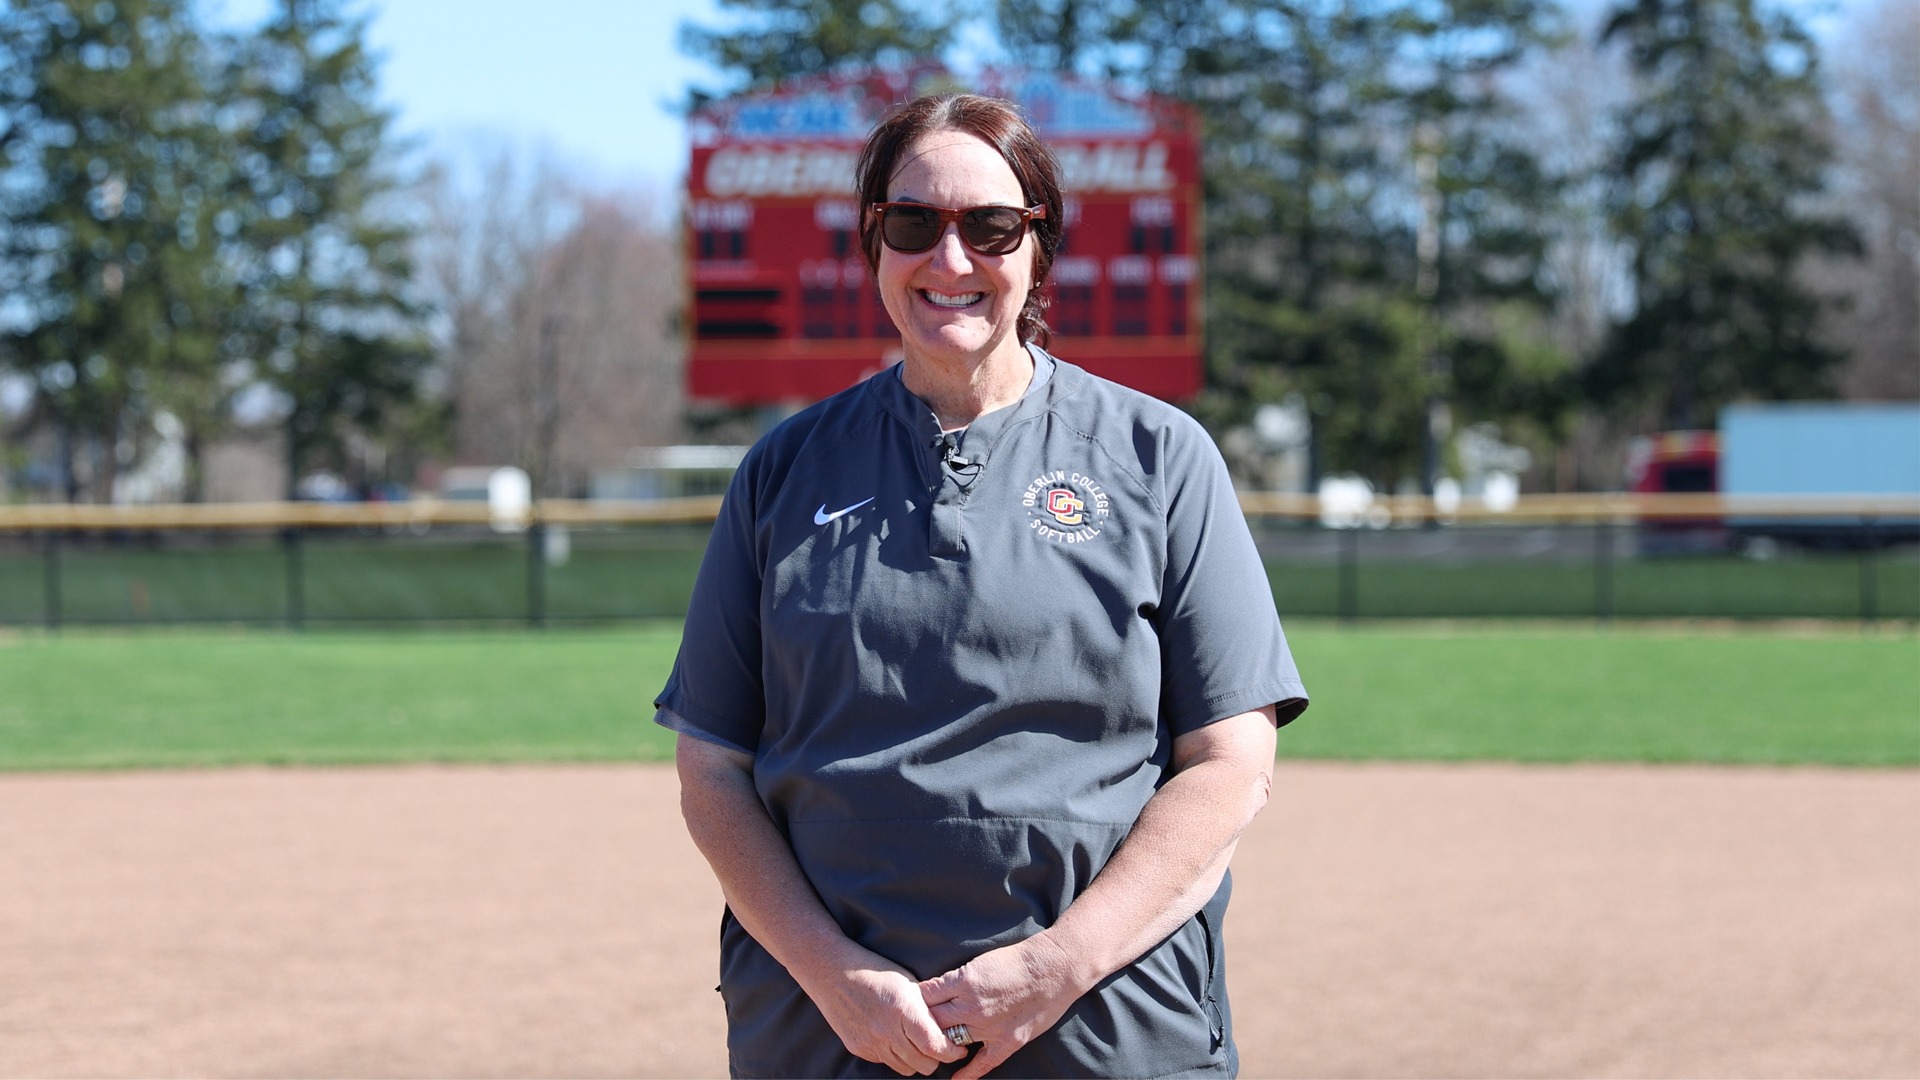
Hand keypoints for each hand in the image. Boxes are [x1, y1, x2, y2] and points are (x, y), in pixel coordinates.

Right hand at [806, 953, 968, 1075]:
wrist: (832, 972)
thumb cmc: (874, 970)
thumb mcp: (907, 983)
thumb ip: (926, 1008)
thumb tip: (947, 1027)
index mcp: (903, 1010)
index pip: (934, 1046)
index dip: (952, 1052)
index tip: (959, 1047)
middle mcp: (886, 1031)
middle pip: (923, 1064)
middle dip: (937, 1058)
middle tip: (941, 1045)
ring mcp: (870, 1042)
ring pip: (906, 1068)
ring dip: (917, 1060)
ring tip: (919, 1043)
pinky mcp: (858, 1048)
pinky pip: (885, 1061)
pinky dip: (895, 1055)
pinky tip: (895, 1038)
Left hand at [919, 934, 1087, 1079]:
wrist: (1054, 968)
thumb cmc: (1018, 961)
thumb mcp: (980, 961)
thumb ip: (957, 979)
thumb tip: (935, 990)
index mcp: (964, 982)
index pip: (926, 996)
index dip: (916, 1001)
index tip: (911, 1004)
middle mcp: (972, 1007)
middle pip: (933, 1021)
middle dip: (922, 1023)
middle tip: (914, 1027)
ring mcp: (989, 1027)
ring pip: (953, 1041)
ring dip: (941, 1043)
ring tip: (931, 1046)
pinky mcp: (1007, 1041)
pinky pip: (982, 1063)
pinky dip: (967, 1074)